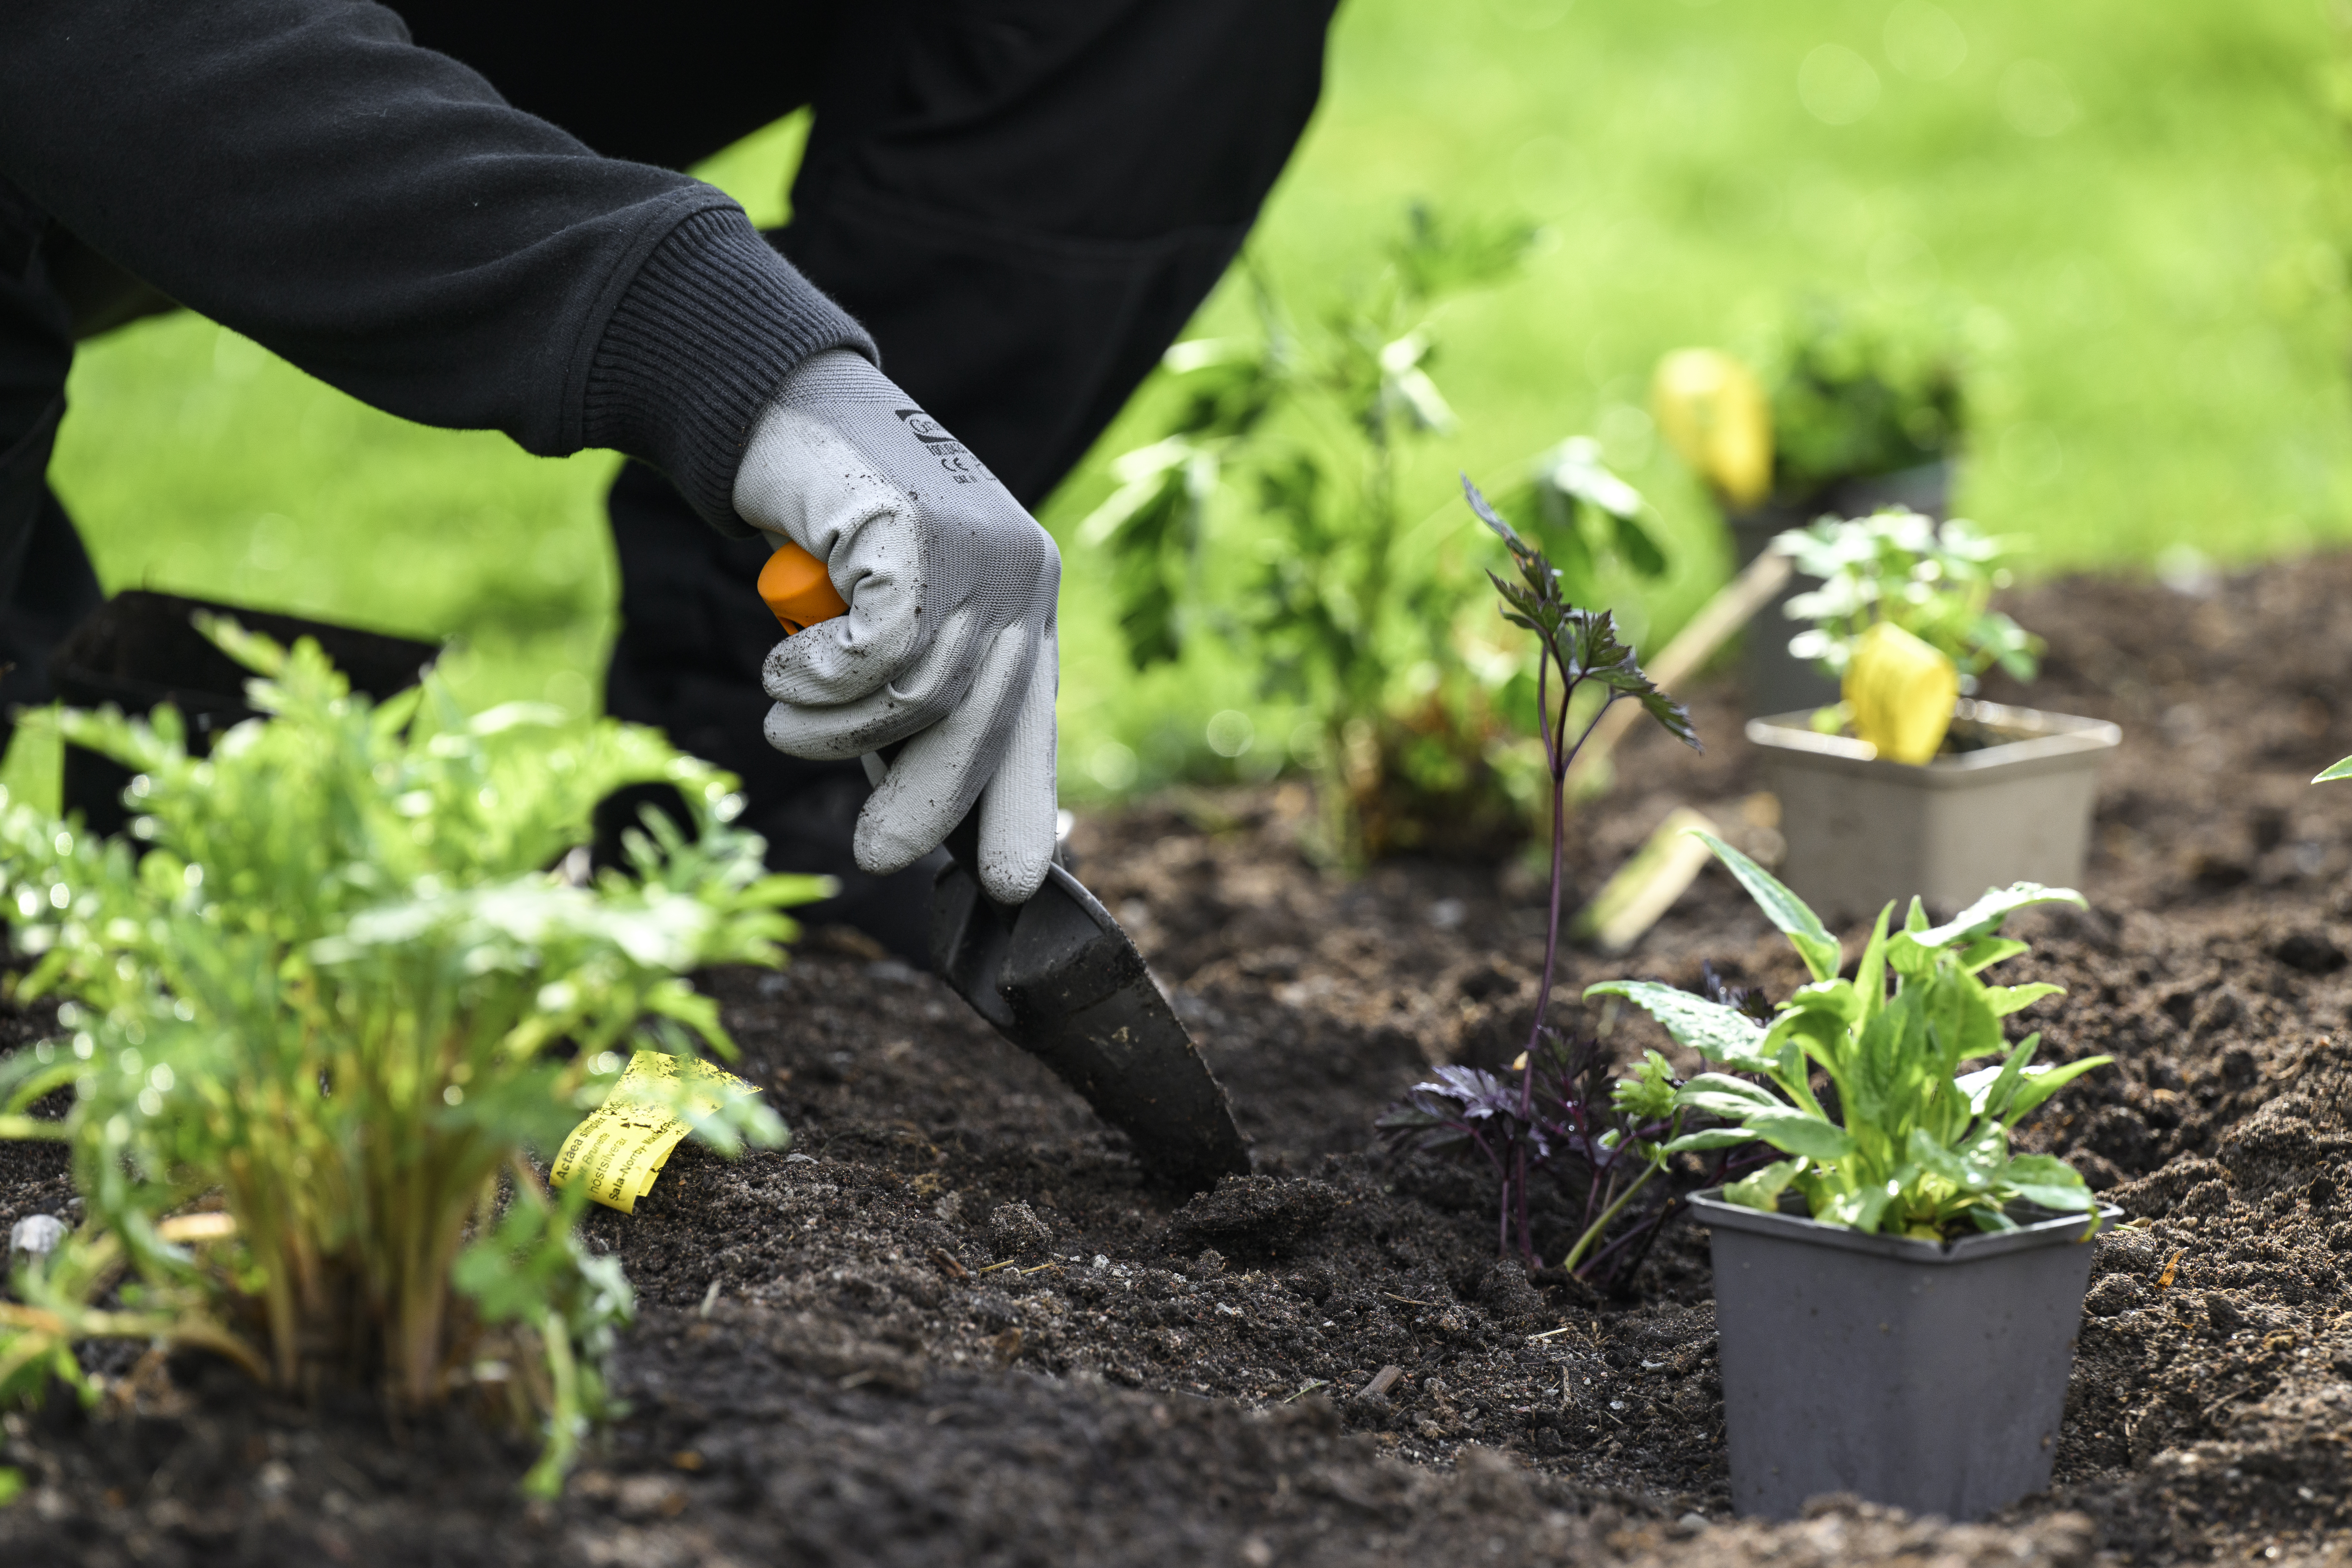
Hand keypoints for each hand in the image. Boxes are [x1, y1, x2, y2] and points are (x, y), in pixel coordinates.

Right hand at [733, 351, 1059, 903]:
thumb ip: (919, 696)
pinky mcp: (917, 535)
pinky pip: (869, 656)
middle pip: (981, 725)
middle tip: (877, 855)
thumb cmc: (834, 532)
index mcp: (1027, 600)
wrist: (783, 414)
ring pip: (914, 697)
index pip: (1035, 722)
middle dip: (928, 803)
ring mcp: (976, 552)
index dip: (1025, 804)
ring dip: (834, 727)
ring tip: (787, 710)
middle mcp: (1019, 576)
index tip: (1017, 881)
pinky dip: (814, 678)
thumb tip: (923, 818)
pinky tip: (785, 666)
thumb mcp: (891, 621)